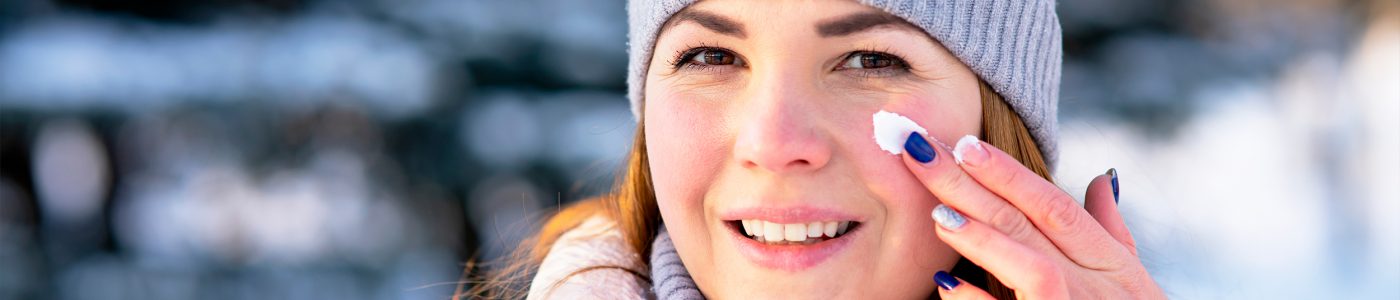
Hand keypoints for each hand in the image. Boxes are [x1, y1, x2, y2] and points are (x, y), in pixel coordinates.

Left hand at [901, 133, 1163, 298]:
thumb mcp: (1133, 280)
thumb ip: (1110, 230)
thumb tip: (1102, 176)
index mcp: (1112, 263)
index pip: (1055, 206)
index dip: (1009, 173)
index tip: (963, 142)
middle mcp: (1096, 287)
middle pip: (1027, 224)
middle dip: (970, 184)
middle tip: (920, 152)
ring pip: (1032, 268)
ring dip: (983, 239)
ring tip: (938, 215)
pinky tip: (946, 285)